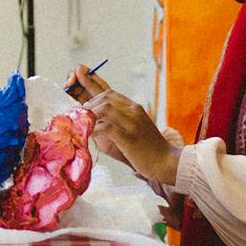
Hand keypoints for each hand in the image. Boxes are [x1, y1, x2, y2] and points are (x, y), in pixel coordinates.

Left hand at [70, 65, 181, 187]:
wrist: (166, 161)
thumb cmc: (145, 149)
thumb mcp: (129, 129)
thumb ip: (112, 122)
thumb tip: (89, 120)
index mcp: (132, 107)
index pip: (108, 90)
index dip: (90, 85)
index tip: (78, 84)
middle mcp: (133, 110)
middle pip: (104, 96)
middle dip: (87, 102)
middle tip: (79, 114)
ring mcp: (132, 122)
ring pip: (104, 107)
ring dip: (90, 114)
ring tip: (84, 123)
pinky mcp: (129, 136)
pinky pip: (106, 126)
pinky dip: (94, 129)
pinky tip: (89, 134)